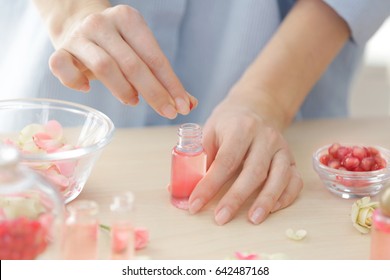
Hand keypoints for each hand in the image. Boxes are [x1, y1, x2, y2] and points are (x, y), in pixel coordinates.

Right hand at [48, 4, 195, 117]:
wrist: (78, 25)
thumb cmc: (118, 45)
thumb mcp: (142, 53)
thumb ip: (164, 78)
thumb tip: (189, 104)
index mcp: (129, 19)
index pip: (155, 57)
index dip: (171, 84)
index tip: (182, 106)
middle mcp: (103, 23)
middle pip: (132, 64)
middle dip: (154, 93)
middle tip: (167, 112)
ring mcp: (79, 36)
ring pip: (104, 67)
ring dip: (122, 90)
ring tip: (133, 100)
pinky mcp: (59, 50)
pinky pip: (62, 67)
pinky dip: (75, 82)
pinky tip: (87, 88)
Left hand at [188, 95, 302, 224]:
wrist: (256, 108)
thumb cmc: (229, 123)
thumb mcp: (210, 132)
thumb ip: (198, 159)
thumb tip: (177, 189)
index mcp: (241, 128)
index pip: (225, 160)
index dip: (209, 185)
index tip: (195, 204)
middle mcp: (265, 137)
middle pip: (253, 171)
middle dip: (236, 197)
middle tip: (220, 218)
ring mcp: (282, 148)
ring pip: (279, 177)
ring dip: (266, 200)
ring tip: (253, 219)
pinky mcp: (291, 159)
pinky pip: (294, 180)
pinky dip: (286, 197)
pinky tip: (273, 209)